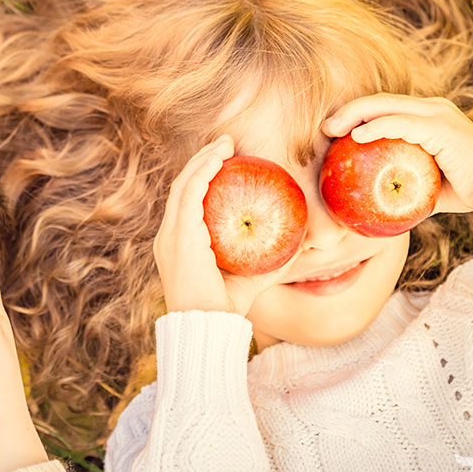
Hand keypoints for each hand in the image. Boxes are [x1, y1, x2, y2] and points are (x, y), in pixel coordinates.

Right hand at [156, 135, 289, 316]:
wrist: (207, 328)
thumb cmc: (227, 310)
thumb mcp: (254, 278)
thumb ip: (273, 261)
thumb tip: (303, 245)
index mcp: (179, 245)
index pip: (187, 202)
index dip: (202, 177)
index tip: (226, 161)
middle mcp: (169, 237)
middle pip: (182, 187)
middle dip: (202, 161)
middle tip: (227, 143)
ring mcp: (170, 236)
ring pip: (183, 185)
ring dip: (203, 160)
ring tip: (224, 143)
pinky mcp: (179, 237)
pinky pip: (189, 195)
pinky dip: (203, 173)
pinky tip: (219, 159)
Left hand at [323, 94, 472, 213]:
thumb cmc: (470, 192)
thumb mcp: (429, 186)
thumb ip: (406, 185)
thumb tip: (378, 201)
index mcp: (431, 117)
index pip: (387, 108)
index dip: (358, 114)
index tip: (333, 131)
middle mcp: (434, 109)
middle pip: (382, 101)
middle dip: (349, 111)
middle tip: (325, 128)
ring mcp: (439, 115)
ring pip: (387, 106)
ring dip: (355, 115)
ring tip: (332, 129)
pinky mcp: (442, 127)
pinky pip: (400, 124)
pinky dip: (376, 127)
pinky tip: (356, 137)